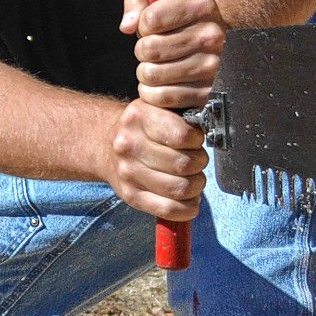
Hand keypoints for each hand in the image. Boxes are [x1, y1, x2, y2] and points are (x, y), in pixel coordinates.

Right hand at [102, 98, 205, 222]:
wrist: (106, 146)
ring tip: (193, 179)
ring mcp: (127, 172)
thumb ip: (182, 111)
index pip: (183, 135)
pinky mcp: (129, 195)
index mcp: (139, 117)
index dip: (197, 140)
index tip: (195, 140)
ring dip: (196, 186)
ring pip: (179, 188)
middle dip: (199, 164)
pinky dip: (186, 209)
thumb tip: (210, 125)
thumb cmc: (143, 128)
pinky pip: (167, 209)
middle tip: (197, 161)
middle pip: (184, 164)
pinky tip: (189, 201)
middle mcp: (129, 145)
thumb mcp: (158, 107)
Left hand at [121, 0, 226, 110]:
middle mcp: (212, 35)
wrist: (214, 47)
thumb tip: (127, 27)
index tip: (152, 28)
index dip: (143, 25)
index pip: (150, 19)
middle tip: (153, 50)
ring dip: (146, 72)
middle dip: (142, 50)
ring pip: (152, 74)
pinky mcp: (208, 92)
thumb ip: (137, 2)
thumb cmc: (179, 22)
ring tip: (158, 66)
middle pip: (148, 48)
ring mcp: (213, 66)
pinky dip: (152, 93)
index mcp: (202, 7)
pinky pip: (162, 97)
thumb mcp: (160, 0)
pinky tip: (161, 84)